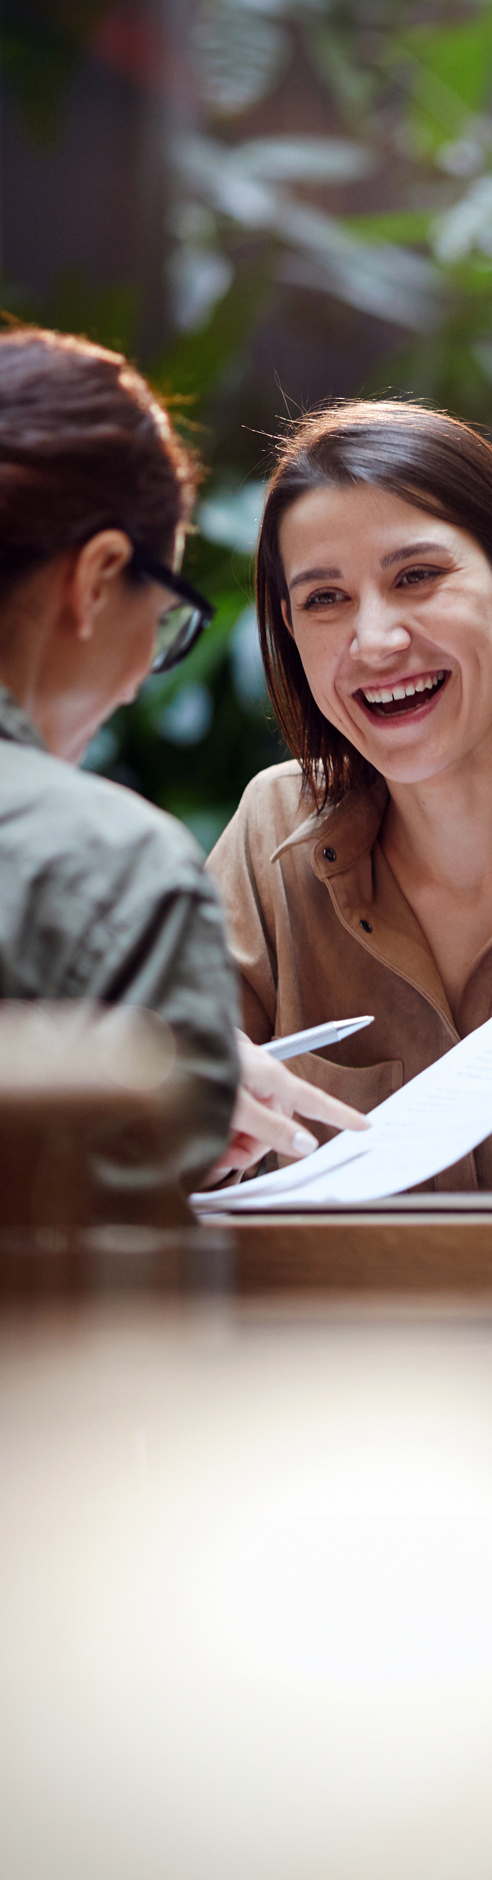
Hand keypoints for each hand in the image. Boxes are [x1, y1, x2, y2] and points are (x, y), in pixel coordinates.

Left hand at [209, 1030, 369, 1179]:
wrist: (155, 1043)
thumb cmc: (195, 1065)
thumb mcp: (235, 1106)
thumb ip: (271, 1129)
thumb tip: (306, 1144)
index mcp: (271, 1077)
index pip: (315, 1100)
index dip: (341, 1115)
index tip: (364, 1125)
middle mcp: (259, 1077)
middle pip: (275, 1123)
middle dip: (253, 1146)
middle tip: (226, 1157)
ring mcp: (239, 1078)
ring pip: (249, 1122)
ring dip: (231, 1142)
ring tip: (206, 1148)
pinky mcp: (218, 1082)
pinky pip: (229, 1114)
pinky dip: (217, 1129)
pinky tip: (199, 1137)